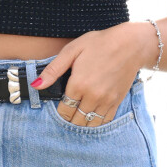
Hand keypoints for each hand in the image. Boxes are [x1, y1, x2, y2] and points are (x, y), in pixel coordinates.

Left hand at [32, 23, 149, 125]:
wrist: (130, 44)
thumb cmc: (99, 43)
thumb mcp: (72, 50)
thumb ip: (53, 70)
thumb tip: (36, 85)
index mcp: (78, 84)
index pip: (64, 110)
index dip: (59, 110)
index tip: (59, 105)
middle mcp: (93, 96)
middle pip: (76, 120)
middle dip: (69, 118)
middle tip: (66, 110)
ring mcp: (107, 101)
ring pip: (90, 123)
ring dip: (82, 121)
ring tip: (77, 114)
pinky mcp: (117, 101)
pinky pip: (104, 120)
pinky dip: (96, 120)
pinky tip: (91, 114)